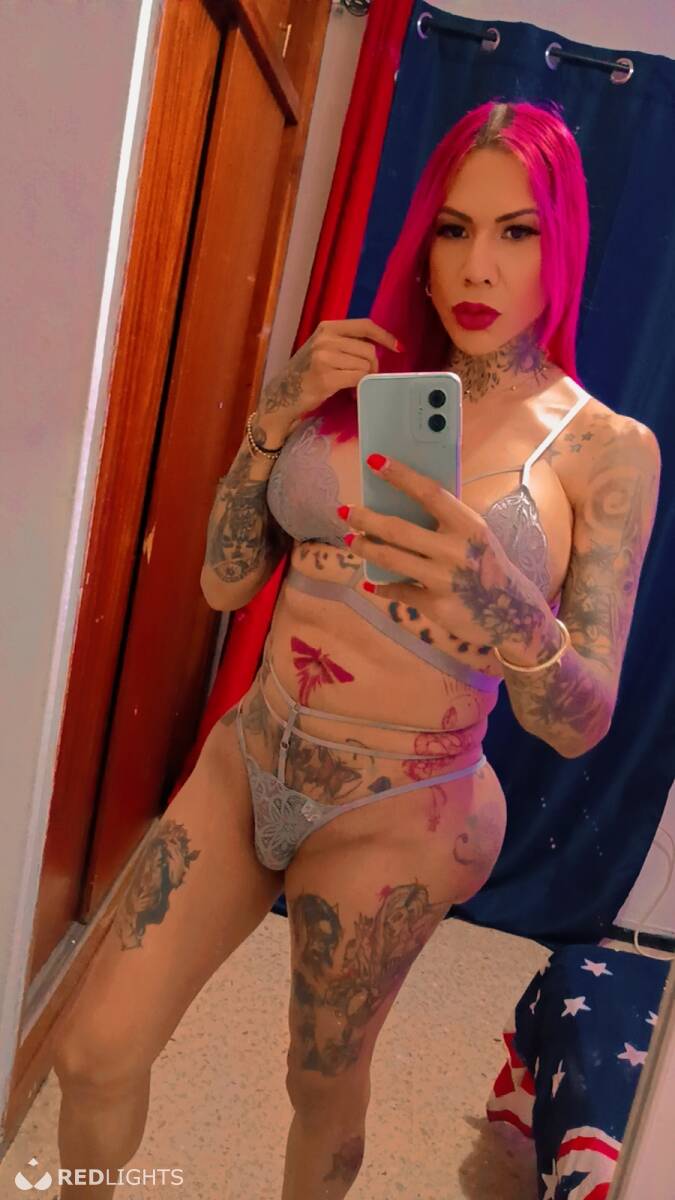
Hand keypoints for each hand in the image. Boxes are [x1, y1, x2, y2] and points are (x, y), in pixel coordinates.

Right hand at [258, 318, 401, 435]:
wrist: (282, 395)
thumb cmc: (307, 373)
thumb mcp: (323, 349)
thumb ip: (346, 343)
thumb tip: (378, 348)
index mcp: (327, 328)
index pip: (365, 325)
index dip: (385, 336)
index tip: (398, 347)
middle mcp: (325, 339)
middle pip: (369, 350)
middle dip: (373, 367)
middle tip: (365, 379)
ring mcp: (324, 357)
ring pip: (364, 366)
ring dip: (364, 379)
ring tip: (352, 387)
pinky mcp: (325, 377)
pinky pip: (357, 379)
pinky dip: (359, 389)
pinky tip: (352, 395)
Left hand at [339, 454, 548, 651]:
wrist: (514, 616)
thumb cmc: (488, 568)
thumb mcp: (475, 539)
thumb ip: (445, 524)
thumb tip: (399, 505)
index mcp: (468, 526)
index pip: (430, 493)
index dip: (400, 476)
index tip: (374, 461)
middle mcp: (455, 550)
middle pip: (398, 529)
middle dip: (365, 519)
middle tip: (344, 511)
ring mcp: (444, 580)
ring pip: (391, 559)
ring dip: (365, 548)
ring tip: (350, 541)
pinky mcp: (436, 606)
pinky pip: (399, 591)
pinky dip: (382, 586)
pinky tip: (371, 583)